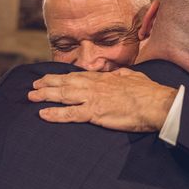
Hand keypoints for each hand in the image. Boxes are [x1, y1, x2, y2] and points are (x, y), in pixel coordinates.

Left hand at [28, 69, 177, 131]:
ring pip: (63, 95)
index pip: (76, 76)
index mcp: (103, 78)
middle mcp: (94, 85)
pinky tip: (43, 114)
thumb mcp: (133, 77)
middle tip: (33, 87)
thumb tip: (119, 74)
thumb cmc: (148, 92)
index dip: (60, 77)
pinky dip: (55, 114)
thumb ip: (122, 75)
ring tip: (31, 97)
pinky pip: (70, 114)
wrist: (156, 104)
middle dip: (47, 84)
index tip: (49, 78)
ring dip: (46, 96)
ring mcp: (93, 98)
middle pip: (65, 83)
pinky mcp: (95, 113)